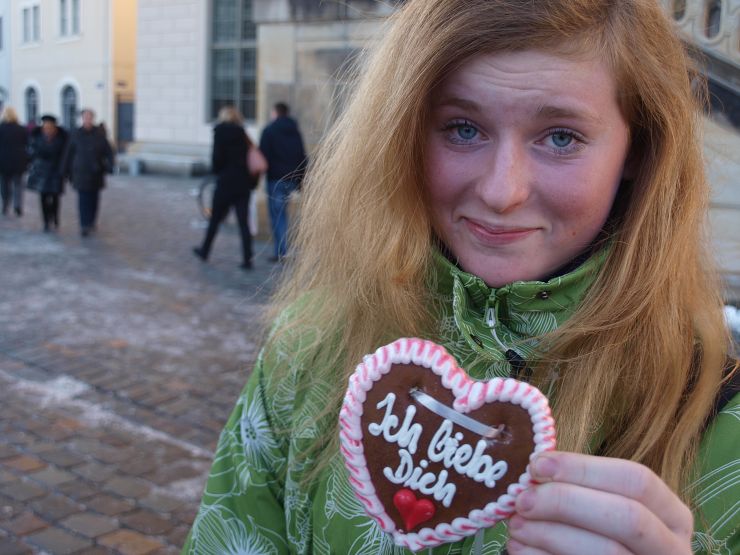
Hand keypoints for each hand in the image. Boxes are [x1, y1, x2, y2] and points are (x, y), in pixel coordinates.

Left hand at [506, 451, 692, 554]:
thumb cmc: (600, 536)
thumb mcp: (604, 508)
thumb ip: (579, 488)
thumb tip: (536, 467)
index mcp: (671, 515)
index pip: (636, 480)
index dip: (583, 468)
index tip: (537, 465)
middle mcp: (672, 548)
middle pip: (627, 516)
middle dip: (566, 502)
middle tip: (522, 499)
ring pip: (606, 551)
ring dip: (550, 534)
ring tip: (516, 526)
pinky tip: (521, 549)